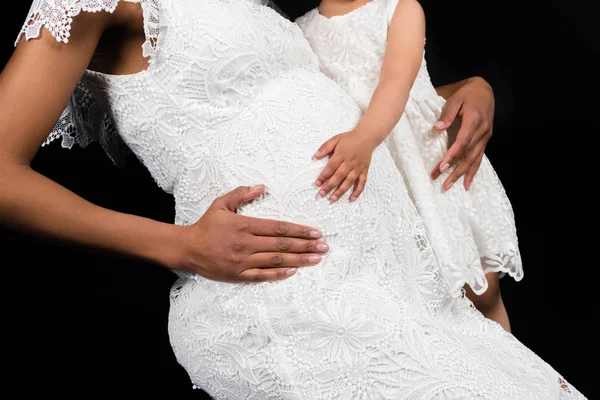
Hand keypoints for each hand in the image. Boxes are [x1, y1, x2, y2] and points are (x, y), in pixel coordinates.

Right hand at [173, 185, 328, 282]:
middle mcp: (246, 244)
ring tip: (316, 259)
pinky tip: (294, 271)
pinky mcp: (238, 275)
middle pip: (282, 245)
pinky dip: (278, 274)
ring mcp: (243, 261)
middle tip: (324, 247)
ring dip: (299, 260)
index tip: (315, 232)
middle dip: (306, 245)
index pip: (278, 228)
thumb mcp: (221, 204)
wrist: (187, 248)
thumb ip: (241, 194)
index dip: (299, 230)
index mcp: (244, 226)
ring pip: (276, 261)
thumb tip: (261, 187)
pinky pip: (262, 276)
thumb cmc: (206, 225)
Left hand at [313, 131, 373, 201]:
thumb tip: (315, 156)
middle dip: (329, 186)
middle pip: (339, 176)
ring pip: (349, 182)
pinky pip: (362, 183)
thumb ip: (325, 147)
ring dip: (341, 191)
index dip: (323, 176)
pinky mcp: (364, 171)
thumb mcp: (335, 139)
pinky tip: (351, 199)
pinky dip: (357, 192)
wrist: (367, 137)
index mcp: (341, 154)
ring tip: (332, 199)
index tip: (317, 183)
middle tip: (322, 194)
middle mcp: (350, 163)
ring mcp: (358, 168)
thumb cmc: (350, 139)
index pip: (331, 167)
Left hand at [430, 77, 494, 189]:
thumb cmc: (466, 94)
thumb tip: (437, 128)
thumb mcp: (455, 99)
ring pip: (473, 159)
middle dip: (453, 170)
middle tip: (441, 183)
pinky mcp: (485, 140)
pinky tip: (467, 184)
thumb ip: (446, 113)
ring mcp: (485, 137)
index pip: (462, 142)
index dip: (452, 156)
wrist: (484, 90)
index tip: (442, 167)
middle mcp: (482, 131)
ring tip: (448, 186)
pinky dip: (473, 172)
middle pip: (467, 155)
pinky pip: (479, 158)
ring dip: (461, 174)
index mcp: (474, 121)